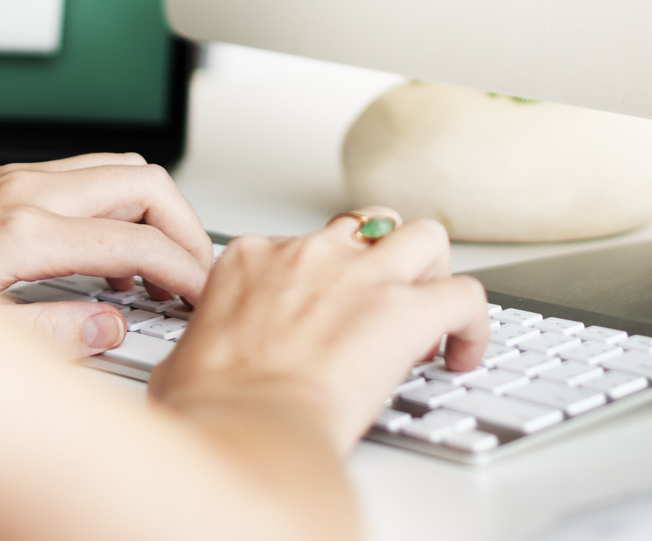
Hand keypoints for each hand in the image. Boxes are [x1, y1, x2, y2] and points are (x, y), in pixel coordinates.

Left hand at [0, 153, 215, 357]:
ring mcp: (11, 179)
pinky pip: (83, 174)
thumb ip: (54, 337)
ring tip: (159, 265)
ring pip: (116, 167)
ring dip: (152, 209)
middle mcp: (22, 191)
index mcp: (23, 233)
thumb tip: (109, 328)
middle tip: (195, 273)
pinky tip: (107, 251)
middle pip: (142, 181)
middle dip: (183, 225)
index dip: (183, 270)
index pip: (136, 240)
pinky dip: (116, 204)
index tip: (201, 297)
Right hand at [148, 206, 488, 451]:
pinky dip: (473, 323)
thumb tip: (186, 372)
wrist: (247, 427)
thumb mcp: (178, 364)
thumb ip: (195, 351)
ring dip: (434, 269)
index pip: (300, 247)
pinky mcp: (407, 310)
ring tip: (433, 311)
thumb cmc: (212, 406)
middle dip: (384, 257)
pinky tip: (462, 354)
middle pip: (366, 226)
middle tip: (386, 301)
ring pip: (424, 235)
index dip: (324, 284)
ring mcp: (362, 276)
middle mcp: (310, 254)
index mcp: (252, 259)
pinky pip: (466, 295)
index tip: (327, 320)